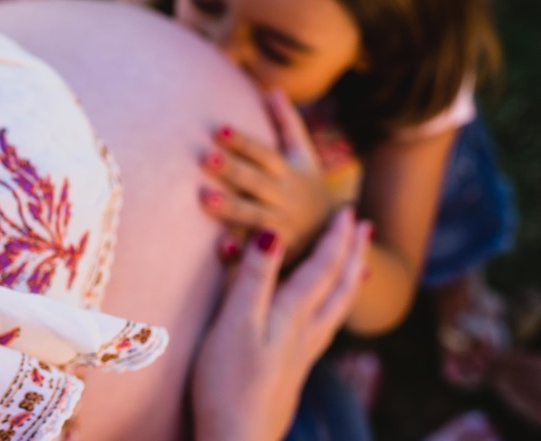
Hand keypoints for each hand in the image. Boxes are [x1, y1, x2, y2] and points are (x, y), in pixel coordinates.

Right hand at [191, 209, 372, 440]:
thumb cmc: (229, 384)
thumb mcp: (235, 324)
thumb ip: (254, 278)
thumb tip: (273, 232)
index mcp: (292, 316)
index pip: (322, 268)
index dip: (335, 237)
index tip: (349, 209)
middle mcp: (305, 333)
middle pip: (339, 287)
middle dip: (351, 254)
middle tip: (365, 227)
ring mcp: (301, 355)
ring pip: (336, 310)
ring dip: (348, 280)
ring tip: (358, 265)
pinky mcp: (291, 372)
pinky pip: (323, 327)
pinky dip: (332, 308)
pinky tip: (322, 316)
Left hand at [199, 88, 334, 261]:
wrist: (338, 239)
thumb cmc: (308, 188)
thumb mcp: (304, 157)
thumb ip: (287, 124)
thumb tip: (273, 89)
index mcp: (290, 172)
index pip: (264, 153)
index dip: (243, 142)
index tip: (218, 129)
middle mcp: (286, 198)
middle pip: (256, 182)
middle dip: (233, 170)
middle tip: (205, 157)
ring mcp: (282, 226)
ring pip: (254, 216)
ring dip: (231, 208)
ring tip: (203, 198)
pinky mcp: (278, 254)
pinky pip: (257, 255)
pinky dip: (240, 254)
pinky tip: (219, 249)